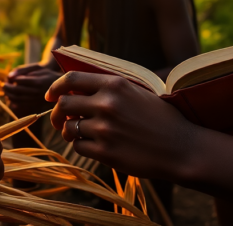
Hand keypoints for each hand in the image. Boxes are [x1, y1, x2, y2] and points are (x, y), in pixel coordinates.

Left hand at [4, 63, 58, 115]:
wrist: (59, 84)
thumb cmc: (46, 73)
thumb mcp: (37, 67)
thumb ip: (23, 70)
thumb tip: (10, 76)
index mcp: (38, 82)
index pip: (20, 81)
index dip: (13, 79)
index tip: (10, 77)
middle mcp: (37, 92)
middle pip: (18, 91)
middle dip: (8, 88)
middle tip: (3, 85)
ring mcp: (36, 99)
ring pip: (18, 99)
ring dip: (9, 95)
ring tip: (6, 90)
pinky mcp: (35, 104)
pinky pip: (21, 104)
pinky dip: (13, 101)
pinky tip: (10, 96)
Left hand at [45, 72, 199, 179]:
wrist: (182, 148)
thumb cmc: (161, 118)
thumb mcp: (137, 91)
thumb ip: (108, 87)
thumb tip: (74, 88)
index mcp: (114, 84)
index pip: (71, 79)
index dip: (55, 88)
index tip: (50, 96)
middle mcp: (107, 104)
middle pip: (64, 105)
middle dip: (57, 114)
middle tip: (60, 120)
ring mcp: (105, 129)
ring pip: (69, 128)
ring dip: (70, 131)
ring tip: (79, 134)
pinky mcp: (106, 152)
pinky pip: (79, 147)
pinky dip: (82, 146)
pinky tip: (94, 146)